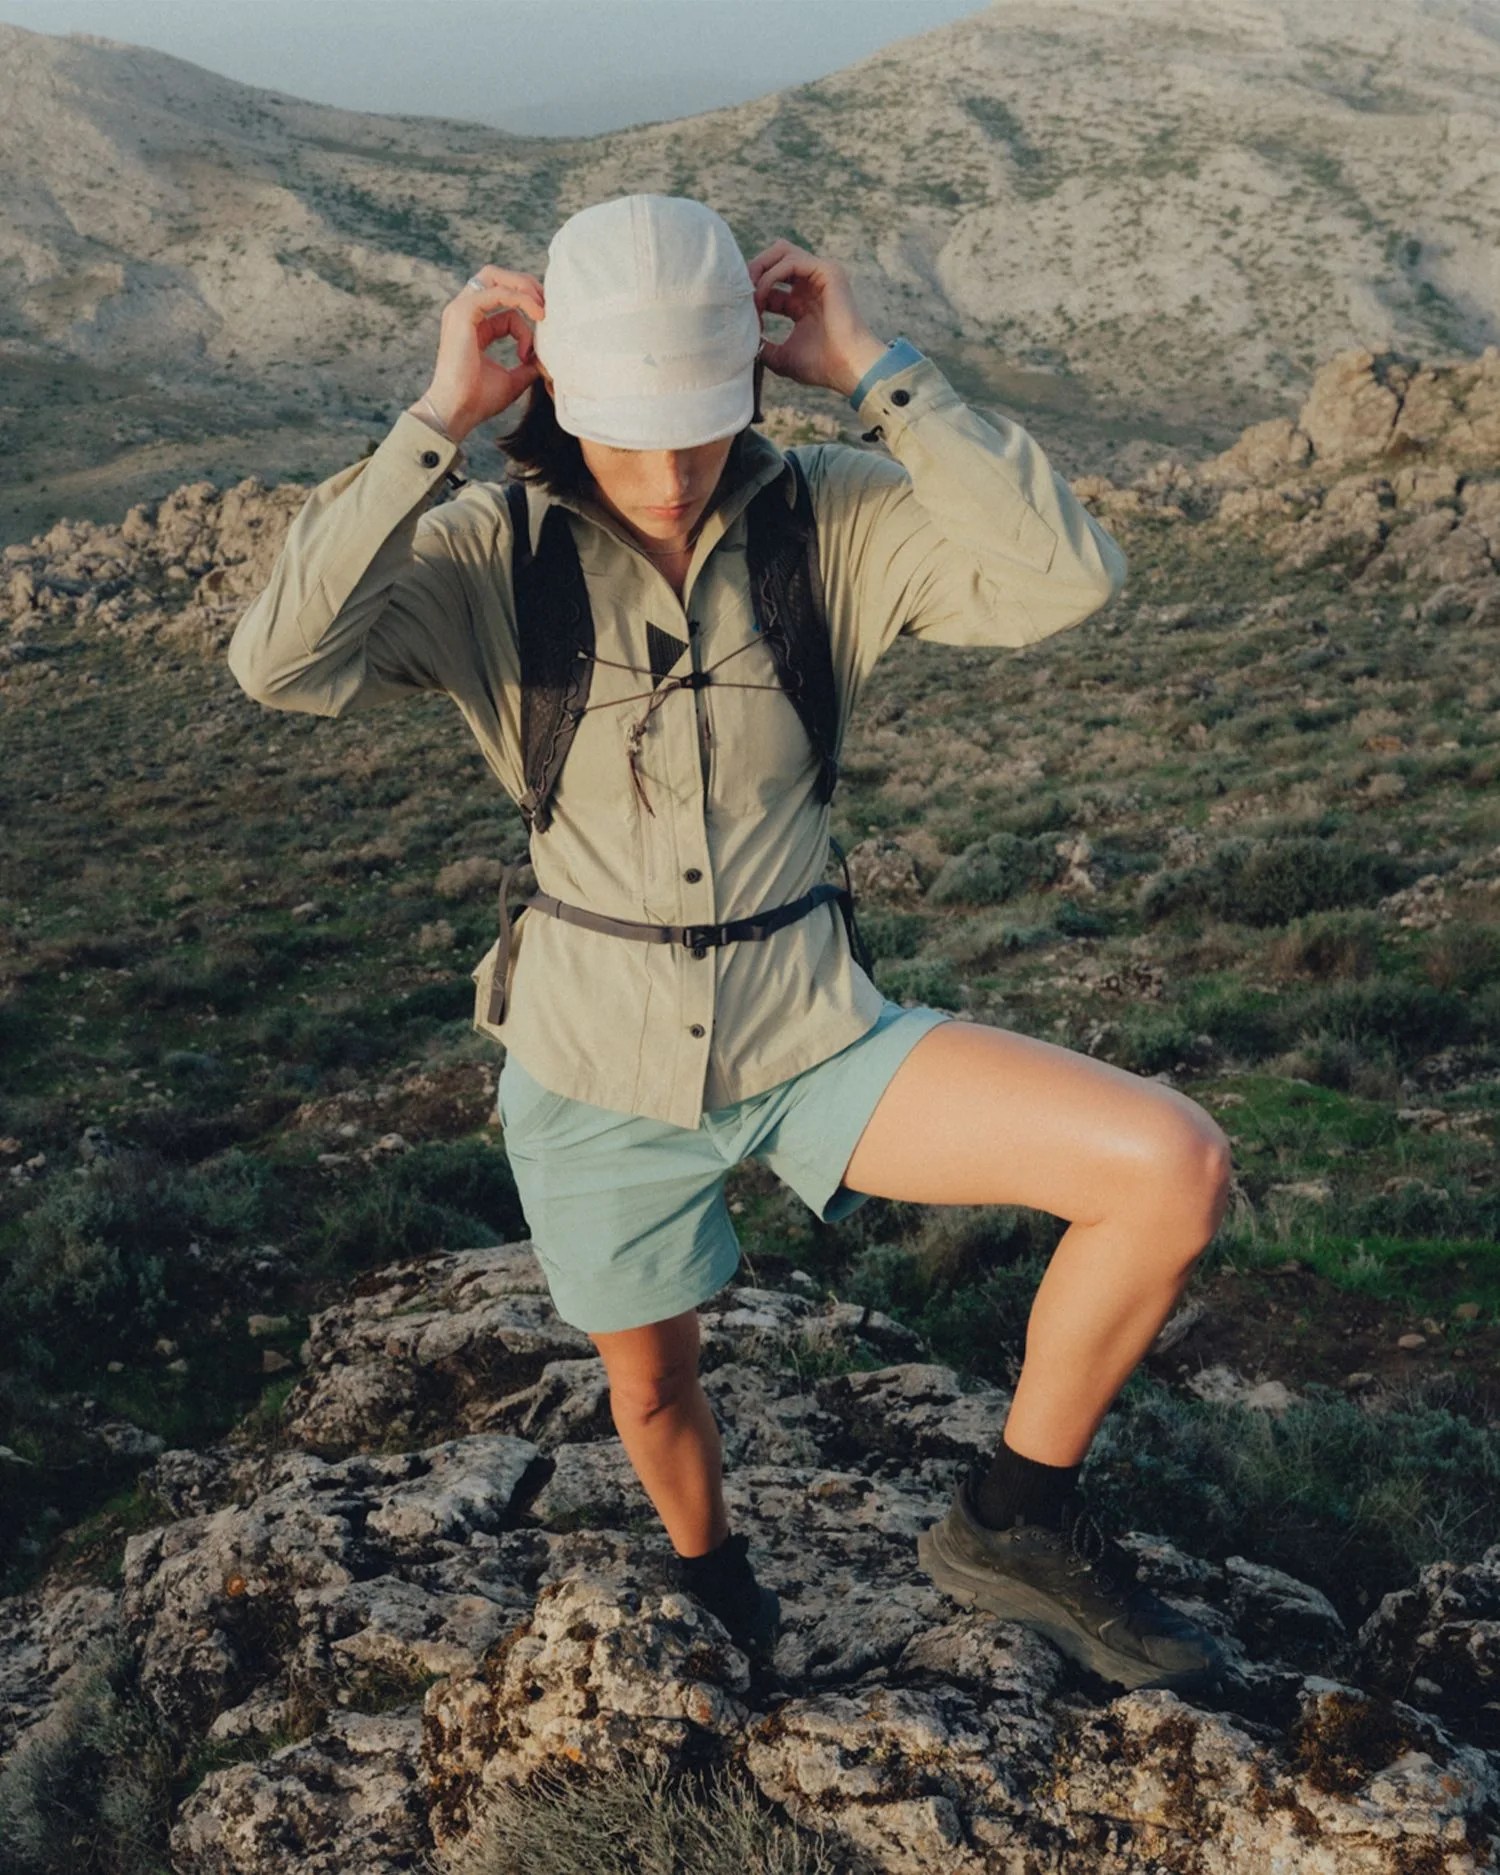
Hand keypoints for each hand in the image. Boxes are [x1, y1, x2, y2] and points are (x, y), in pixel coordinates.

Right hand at [416, 266, 544, 441]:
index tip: (533, 352)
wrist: (457, 412)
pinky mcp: (463, 313)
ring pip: (496, 277)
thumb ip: (528, 364)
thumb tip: (547, 359)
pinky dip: (521, 299)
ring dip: (524, 287)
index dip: (527, 317)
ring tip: (544, 309)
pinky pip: (498, 293)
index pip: (506, 304)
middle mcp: (465, 312)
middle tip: (547, 303)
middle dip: (525, 284)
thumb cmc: (479, 400)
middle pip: (497, 278)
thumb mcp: (513, 379)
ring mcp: (461, 310)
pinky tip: (538, 314)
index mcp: (474, 325)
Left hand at [748, 240, 886, 397]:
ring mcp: (821, 275)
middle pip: (775, 258)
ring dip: (760, 269)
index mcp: (802, 303)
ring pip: (782, 251)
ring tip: (750, 293)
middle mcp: (812, 285)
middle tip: (739, 294)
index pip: (771, 285)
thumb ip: (764, 347)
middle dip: (753, 271)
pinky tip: (762, 298)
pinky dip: (771, 276)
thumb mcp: (782, 357)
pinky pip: (790, 261)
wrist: (848, 367)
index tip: (740, 314)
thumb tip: (743, 344)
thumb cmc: (821, 365)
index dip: (752, 294)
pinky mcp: (827, 271)